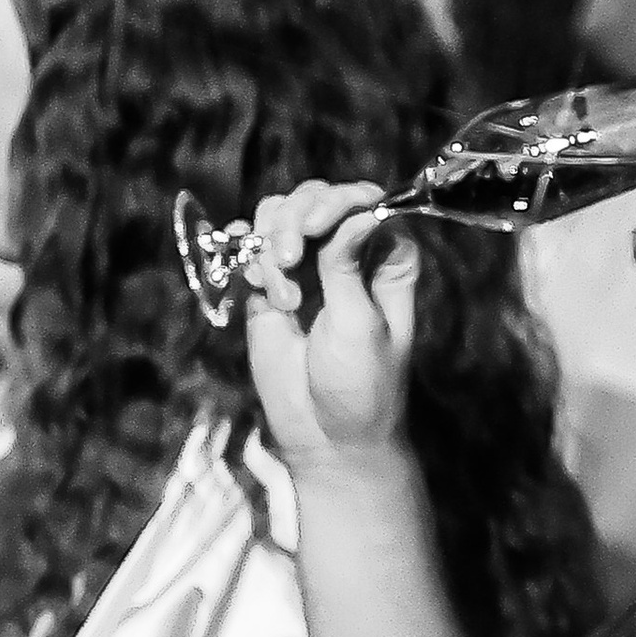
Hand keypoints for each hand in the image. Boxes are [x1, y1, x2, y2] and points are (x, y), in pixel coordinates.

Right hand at [240, 179, 417, 468]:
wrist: (327, 437)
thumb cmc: (361, 385)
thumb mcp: (360, 322)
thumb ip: (347, 263)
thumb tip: (358, 210)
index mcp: (387, 257)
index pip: (364, 200)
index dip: (336, 202)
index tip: (314, 227)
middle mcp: (348, 253)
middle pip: (316, 199)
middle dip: (295, 220)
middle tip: (287, 260)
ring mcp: (307, 267)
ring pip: (280, 215)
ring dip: (271, 241)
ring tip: (282, 294)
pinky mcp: (270, 286)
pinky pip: (252, 247)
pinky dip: (248, 255)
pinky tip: (259, 286)